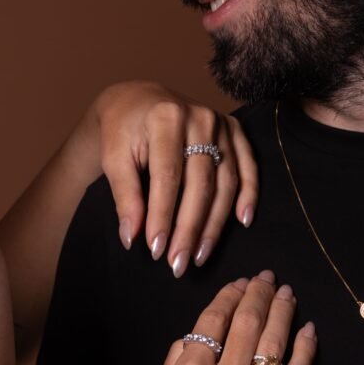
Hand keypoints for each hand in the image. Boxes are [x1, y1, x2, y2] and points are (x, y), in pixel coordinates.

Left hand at [89, 81, 258, 277]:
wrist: (140, 102)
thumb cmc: (124, 132)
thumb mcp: (114, 158)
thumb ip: (125, 196)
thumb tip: (132, 237)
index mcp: (166, 118)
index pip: (167, 177)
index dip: (163, 217)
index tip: (156, 251)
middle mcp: (199, 117)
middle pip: (200, 183)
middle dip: (190, 228)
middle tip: (179, 263)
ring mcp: (221, 123)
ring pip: (226, 181)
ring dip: (215, 223)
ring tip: (200, 255)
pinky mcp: (235, 130)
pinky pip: (249, 166)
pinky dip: (249, 194)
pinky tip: (242, 222)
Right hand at [145, 271, 316, 364]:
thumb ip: (173, 361)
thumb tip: (194, 331)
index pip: (214, 319)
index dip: (229, 294)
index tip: (240, 282)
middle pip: (248, 323)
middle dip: (259, 293)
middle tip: (268, 277)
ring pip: (274, 343)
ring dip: (283, 311)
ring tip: (287, 293)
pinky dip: (305, 349)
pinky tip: (308, 330)